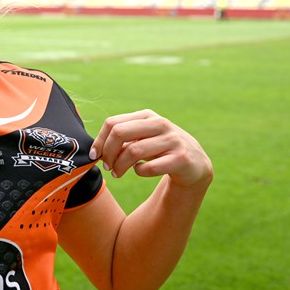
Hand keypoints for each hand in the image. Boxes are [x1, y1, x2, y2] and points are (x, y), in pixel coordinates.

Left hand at [89, 109, 212, 187]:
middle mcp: (160, 124)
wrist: (194, 164)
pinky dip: (139, 172)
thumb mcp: (142, 139)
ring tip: (117, 173)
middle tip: (107, 166)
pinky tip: (140, 171)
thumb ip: (122, 140)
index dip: (99, 141)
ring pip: (133, 151)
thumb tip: (97, 150)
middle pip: (119, 132)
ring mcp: (172, 140)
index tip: (95, 156)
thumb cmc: (160, 150)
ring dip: (119, 166)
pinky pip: (149, 167)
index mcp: (147, 116)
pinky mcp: (181, 158)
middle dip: (108, 152)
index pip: (112, 123)